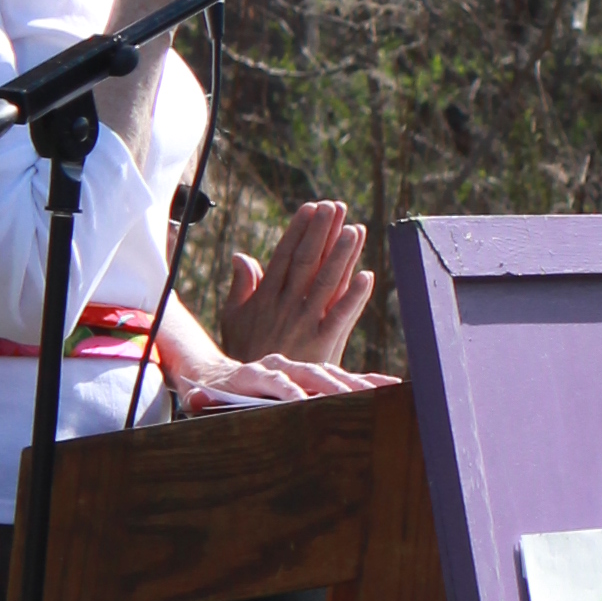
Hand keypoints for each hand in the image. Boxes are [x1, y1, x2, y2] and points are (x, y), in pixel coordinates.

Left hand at [177, 351, 370, 408]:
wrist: (215, 373)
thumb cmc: (210, 391)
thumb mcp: (200, 395)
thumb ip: (200, 397)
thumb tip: (195, 398)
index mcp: (253, 372)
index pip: (272, 378)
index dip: (286, 388)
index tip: (299, 399)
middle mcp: (279, 365)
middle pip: (309, 373)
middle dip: (330, 385)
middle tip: (350, 398)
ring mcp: (297, 369)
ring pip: (329, 373)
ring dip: (354, 382)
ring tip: (380, 392)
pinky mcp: (310, 377)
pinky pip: (340, 377)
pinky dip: (364, 381)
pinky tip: (390, 386)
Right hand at [216, 197, 374, 369]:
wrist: (249, 395)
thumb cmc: (242, 353)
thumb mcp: (233, 318)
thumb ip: (242, 286)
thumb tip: (241, 256)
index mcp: (266, 297)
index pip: (285, 255)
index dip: (299, 230)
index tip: (311, 207)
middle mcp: (286, 305)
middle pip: (307, 262)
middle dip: (321, 232)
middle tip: (336, 206)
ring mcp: (305, 323)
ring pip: (327, 282)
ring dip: (342, 255)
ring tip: (355, 229)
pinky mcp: (322, 344)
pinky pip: (341, 316)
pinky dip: (355, 296)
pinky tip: (368, 276)